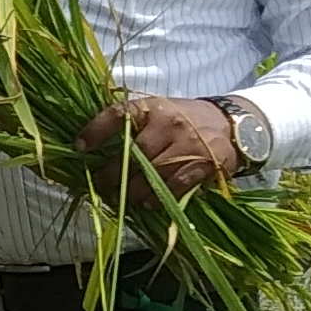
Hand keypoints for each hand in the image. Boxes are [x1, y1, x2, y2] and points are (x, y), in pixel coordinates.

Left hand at [82, 94, 241, 195]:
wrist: (231, 125)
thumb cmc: (185, 120)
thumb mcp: (159, 111)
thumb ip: (133, 125)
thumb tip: (94, 149)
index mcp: (153, 108)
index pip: (119, 114)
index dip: (96, 130)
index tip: (79, 146)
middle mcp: (169, 124)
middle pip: (133, 154)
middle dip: (112, 174)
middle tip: (101, 186)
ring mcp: (188, 145)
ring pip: (152, 174)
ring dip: (133, 191)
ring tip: (122, 198)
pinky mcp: (203, 165)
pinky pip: (175, 186)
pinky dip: (158, 197)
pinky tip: (148, 202)